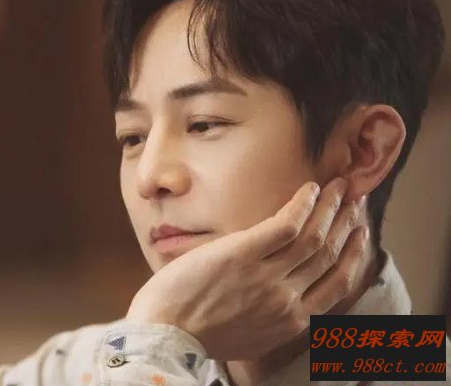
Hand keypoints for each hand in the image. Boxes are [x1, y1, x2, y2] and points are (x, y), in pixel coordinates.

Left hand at [126, 178, 368, 359]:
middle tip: (356, 201)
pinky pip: (284, 225)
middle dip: (347, 223)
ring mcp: (266, 276)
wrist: (164, 336)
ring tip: (340, 186)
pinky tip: (309, 188)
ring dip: (331, 207)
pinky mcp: (241, 254)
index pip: (337, 284)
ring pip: (313, 236)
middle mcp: (287, 300)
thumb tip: (287, 298)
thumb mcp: (250, 338)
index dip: (353, 255)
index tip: (360, 234)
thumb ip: (274, 318)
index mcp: (291, 322)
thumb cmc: (198, 335)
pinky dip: (302, 204)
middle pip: (329, 254)